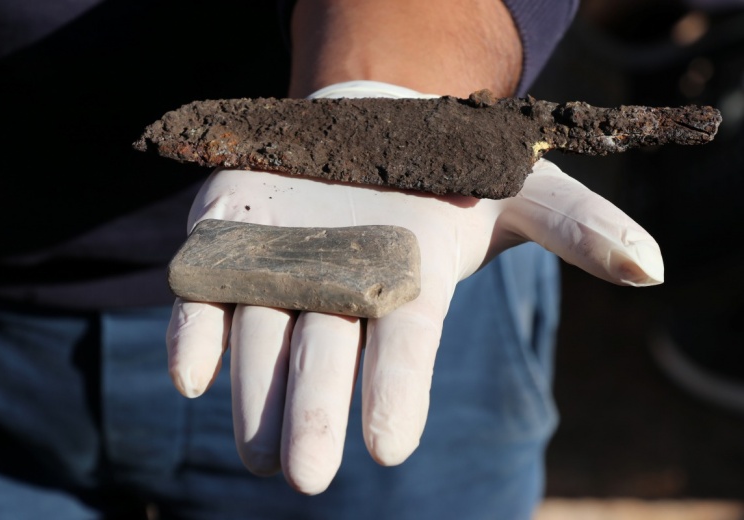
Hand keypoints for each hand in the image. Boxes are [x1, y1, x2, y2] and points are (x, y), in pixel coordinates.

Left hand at [166, 81, 662, 494]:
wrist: (368, 125)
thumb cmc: (446, 171)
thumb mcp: (519, 188)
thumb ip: (577, 226)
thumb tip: (650, 268)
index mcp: (405, 292)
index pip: (402, 355)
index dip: (397, 396)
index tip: (388, 446)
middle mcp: (338, 294)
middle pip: (322, 362)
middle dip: (313, 416)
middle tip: (306, 475)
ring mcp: (278, 267)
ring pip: (260, 339)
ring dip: (252, 392)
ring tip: (254, 448)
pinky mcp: (229, 238)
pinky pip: (205, 294)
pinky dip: (195, 333)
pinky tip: (190, 375)